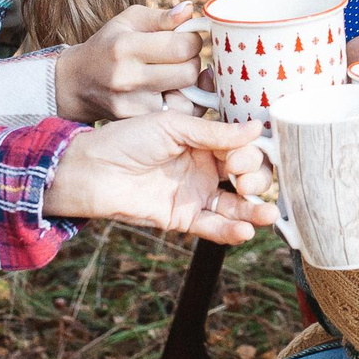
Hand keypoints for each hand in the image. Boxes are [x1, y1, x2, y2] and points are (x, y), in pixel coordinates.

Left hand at [42, 112, 278, 242]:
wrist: (92, 170)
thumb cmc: (127, 139)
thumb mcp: (173, 127)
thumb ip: (215, 133)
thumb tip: (257, 128)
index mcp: (205, 141)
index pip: (242, 148)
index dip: (250, 153)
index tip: (241, 157)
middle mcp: (206, 167)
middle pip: (247, 177)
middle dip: (255, 179)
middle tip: (242, 178)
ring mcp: (196, 194)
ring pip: (237, 205)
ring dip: (255, 210)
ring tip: (267, 214)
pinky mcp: (184, 218)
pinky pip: (214, 227)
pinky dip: (232, 231)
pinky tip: (246, 231)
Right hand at [55, 3, 206, 120]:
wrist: (77, 82)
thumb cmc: (109, 44)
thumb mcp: (129, 20)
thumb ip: (162, 16)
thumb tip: (189, 10)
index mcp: (125, 46)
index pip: (182, 46)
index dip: (192, 40)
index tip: (186, 38)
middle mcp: (126, 77)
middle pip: (188, 72)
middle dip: (192, 61)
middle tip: (181, 57)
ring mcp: (130, 104)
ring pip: (187, 98)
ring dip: (189, 85)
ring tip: (175, 75)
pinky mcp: (135, 120)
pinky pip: (176, 115)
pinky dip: (182, 102)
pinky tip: (172, 91)